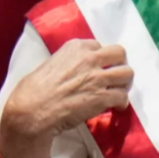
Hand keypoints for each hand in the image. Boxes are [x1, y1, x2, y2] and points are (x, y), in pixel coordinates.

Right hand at [0, 39, 132, 157]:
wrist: (31, 111)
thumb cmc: (33, 90)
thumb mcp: (51, 63)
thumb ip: (70, 61)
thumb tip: (78, 70)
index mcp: (76, 47)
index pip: (100, 46)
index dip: (101, 59)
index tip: (99, 68)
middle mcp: (90, 58)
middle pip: (120, 54)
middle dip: (120, 65)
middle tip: (115, 77)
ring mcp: (98, 77)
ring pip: (127, 73)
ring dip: (124, 83)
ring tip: (118, 91)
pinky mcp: (102, 97)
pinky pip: (123, 96)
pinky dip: (122, 103)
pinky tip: (116, 107)